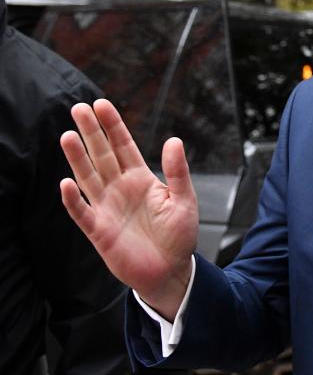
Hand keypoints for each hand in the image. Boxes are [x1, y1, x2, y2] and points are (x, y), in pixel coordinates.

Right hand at [60, 99, 197, 319]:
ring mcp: (107, 208)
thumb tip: (174, 140)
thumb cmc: (179, 235)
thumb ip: (177, 172)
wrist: (171, 271)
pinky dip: (72, 200)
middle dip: (91, 132)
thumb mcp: (184, 200)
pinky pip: (82, 212)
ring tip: (67, 135)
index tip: (102, 104)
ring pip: (88, 178)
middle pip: (101, 155)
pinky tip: (66, 183)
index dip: (113, 126)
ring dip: (77, 158)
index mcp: (141, 179)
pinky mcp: (99, 231)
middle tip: (78, 108)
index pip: (123, 146)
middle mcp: (120, 189)